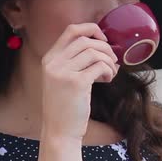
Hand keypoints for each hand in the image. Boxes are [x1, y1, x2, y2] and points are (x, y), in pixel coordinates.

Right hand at [40, 23, 118, 140]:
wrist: (59, 131)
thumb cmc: (65, 105)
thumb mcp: (62, 78)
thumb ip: (74, 61)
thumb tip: (101, 45)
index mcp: (49, 58)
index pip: (71, 30)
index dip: (91, 29)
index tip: (103, 39)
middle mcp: (53, 63)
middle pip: (86, 40)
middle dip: (105, 47)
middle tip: (112, 61)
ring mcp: (63, 72)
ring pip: (95, 52)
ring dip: (108, 61)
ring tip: (110, 73)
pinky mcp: (76, 83)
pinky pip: (100, 66)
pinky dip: (109, 71)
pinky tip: (108, 80)